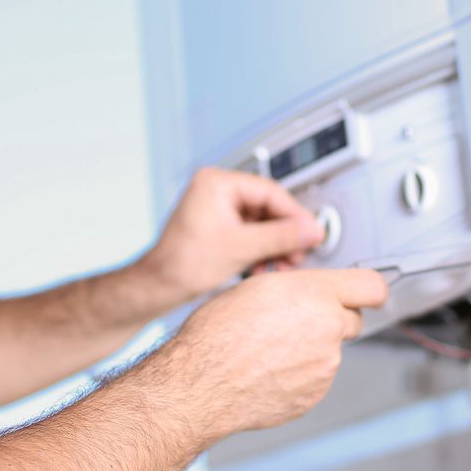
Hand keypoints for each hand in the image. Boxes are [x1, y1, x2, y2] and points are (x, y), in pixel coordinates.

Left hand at [137, 167, 326, 303]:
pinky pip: (251, 234)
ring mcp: (218, 210)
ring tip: (283, 265)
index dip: (295, 215)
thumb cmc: (182, 263)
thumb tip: (311, 230)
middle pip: (268, 208)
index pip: (270, 192)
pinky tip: (266, 268)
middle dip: (285, 235)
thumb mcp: (241, 248)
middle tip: (299, 253)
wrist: (158, 287)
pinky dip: (262, 251)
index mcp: (217, 183)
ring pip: (262, 224)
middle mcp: (217, 191)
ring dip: (276, 246)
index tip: (312, 232)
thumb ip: (281, 237)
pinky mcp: (219, 228)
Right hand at [161, 268, 390, 437]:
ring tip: (269, 349)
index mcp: (313, 294)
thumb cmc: (217, 335)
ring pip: (330, 350)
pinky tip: (268, 370)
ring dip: (310, 348)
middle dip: (332, 318)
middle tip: (297, 321)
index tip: (365, 293)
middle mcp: (327, 328)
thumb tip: (312, 291)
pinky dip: (299, 374)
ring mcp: (325, 365)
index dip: (367, 290)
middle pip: (353, 320)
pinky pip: (316, 378)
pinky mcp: (315, 393)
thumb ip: (298, 288)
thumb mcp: (256, 287)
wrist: (200, 384)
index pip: (372, 287)